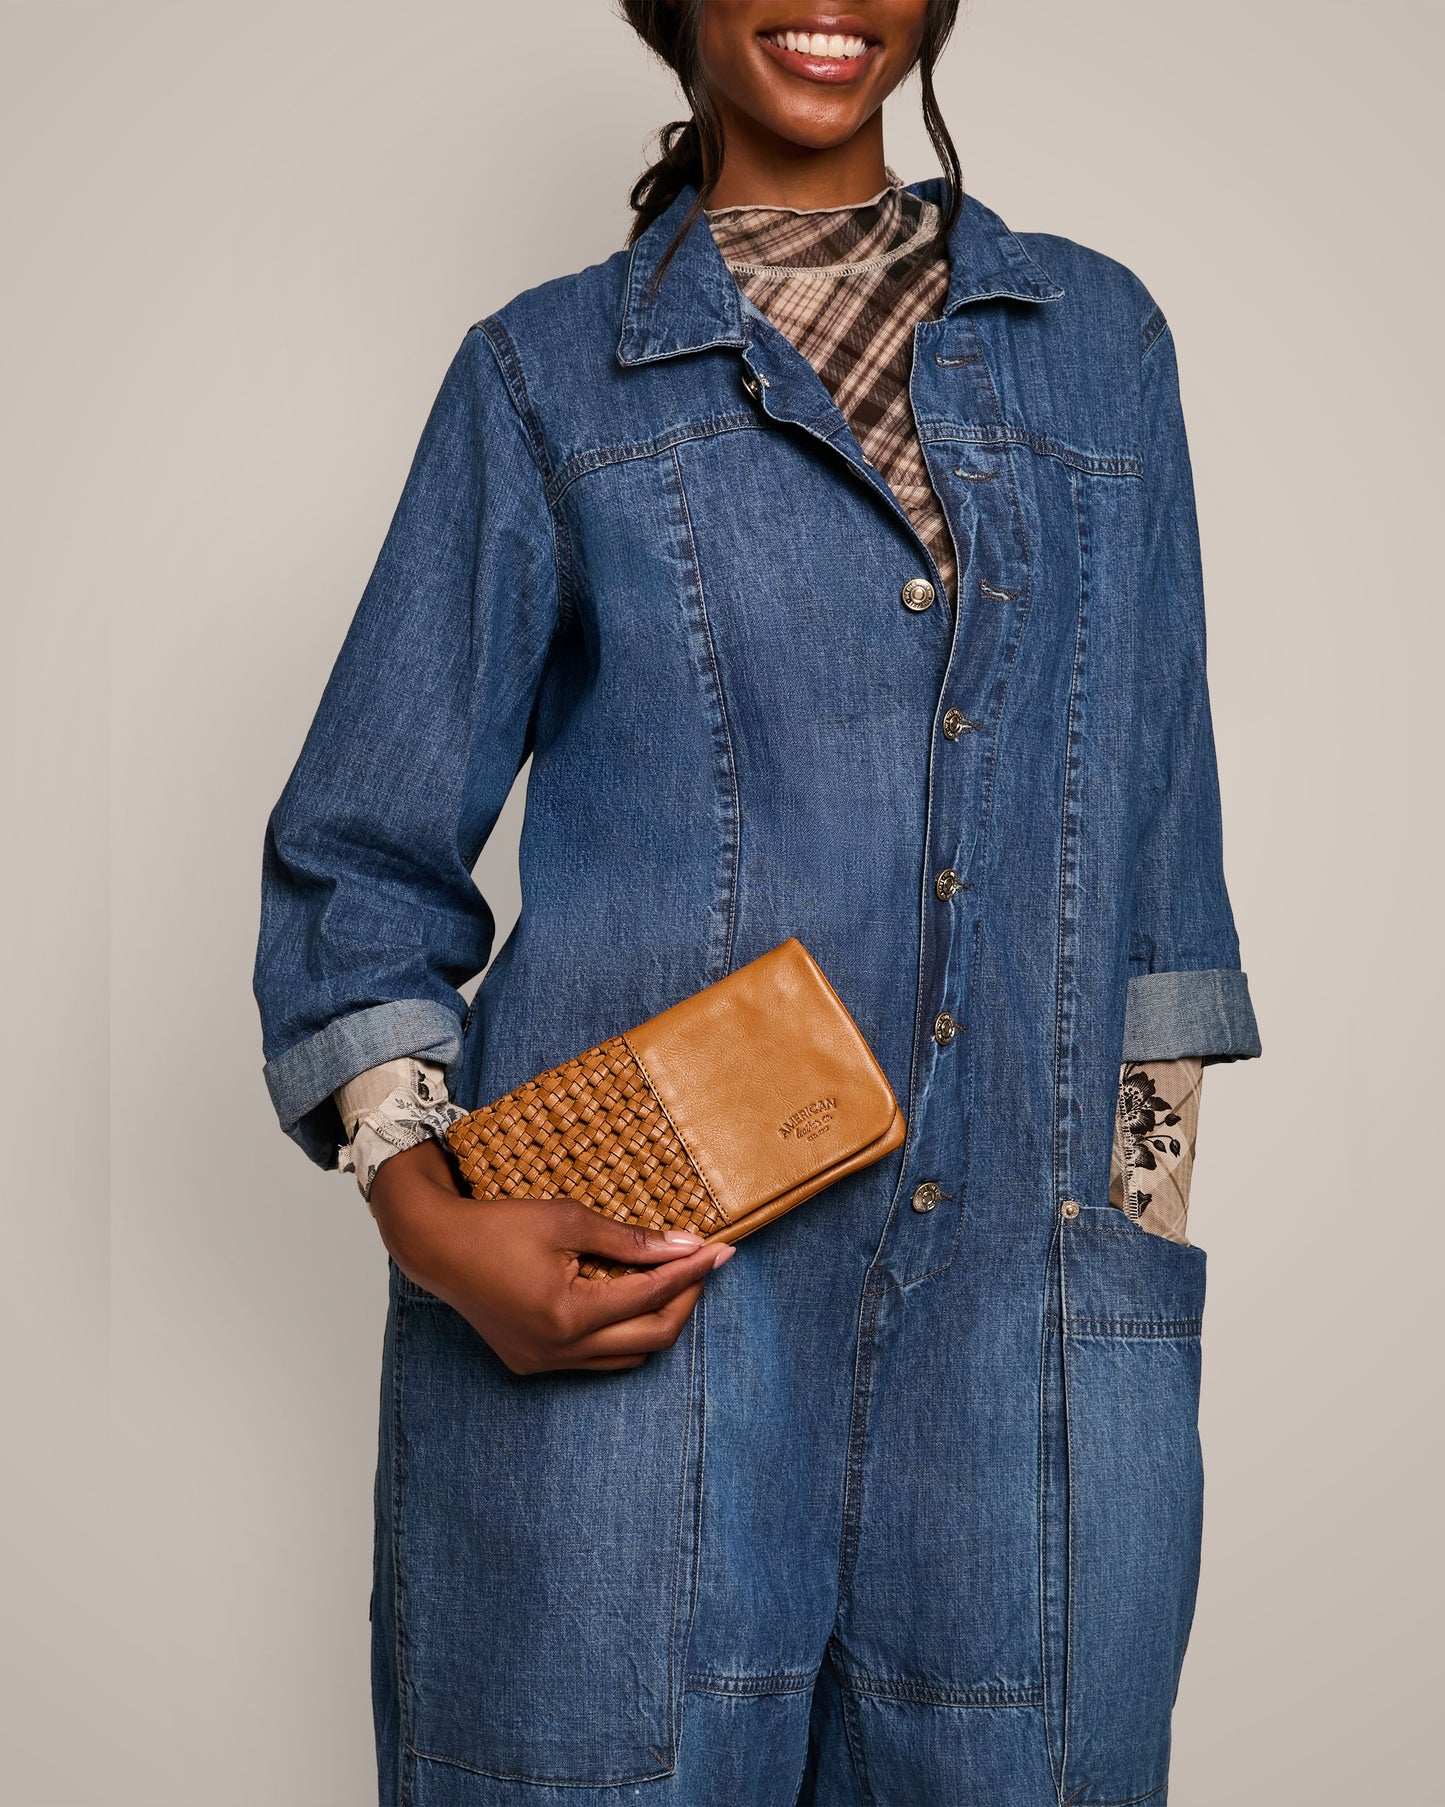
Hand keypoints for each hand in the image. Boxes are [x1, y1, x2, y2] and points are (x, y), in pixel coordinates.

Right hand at [368, 1139, 733, 1373]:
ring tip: (668, 1280)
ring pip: (626, 1355)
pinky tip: (625, 1299)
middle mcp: (559, 1350)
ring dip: (655, 1321)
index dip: (692, 1272)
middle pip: (652, 1336)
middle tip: (702, 1264)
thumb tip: (685, 1245)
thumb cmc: (497, 1226)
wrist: (437, 1247)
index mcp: (569, 1315)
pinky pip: (595, 1359)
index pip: (652, 1296)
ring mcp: (544, 1363)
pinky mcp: (531, 1363)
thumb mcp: (569, 1219)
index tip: (721, 1250)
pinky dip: (621, 1333)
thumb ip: (631, 1239)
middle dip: (685, 1299)